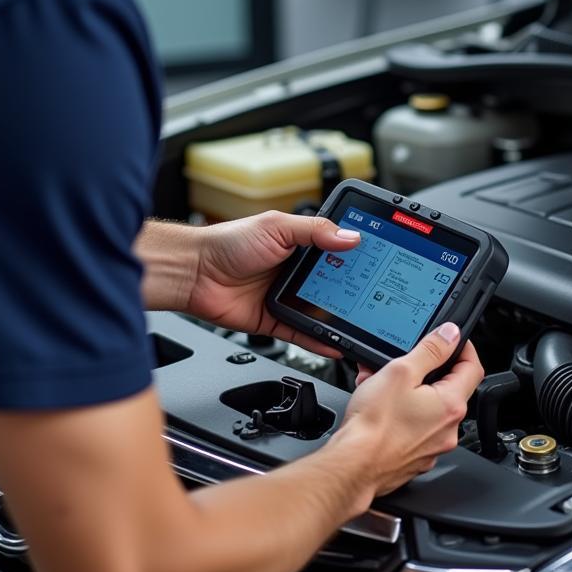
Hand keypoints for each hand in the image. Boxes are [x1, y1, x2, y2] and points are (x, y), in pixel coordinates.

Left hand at [187, 211, 360, 355]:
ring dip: (338, 318)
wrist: (195, 272)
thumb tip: (350, 236)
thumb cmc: (228, 242)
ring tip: (362, 323)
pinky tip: (336, 344)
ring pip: (320, 311)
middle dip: (353, 291)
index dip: (355, 256)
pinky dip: (319, 341)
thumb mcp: (277, 227)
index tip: (377, 263)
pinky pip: (302, 333)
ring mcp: (286, 297)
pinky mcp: (274, 321)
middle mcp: (296, 271)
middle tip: (375, 297)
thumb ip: (315, 231)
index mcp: (300, 244)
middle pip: (333, 284)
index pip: (336, 250)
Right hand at [332, 324, 484, 496]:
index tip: (451, 339)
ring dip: (411, 391)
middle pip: (450, 388)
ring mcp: (433, 446)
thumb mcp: (401, 372)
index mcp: (451, 405)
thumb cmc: (373, 425)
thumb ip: (430, 350)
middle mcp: (449, 429)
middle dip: (428, 370)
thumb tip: (450, 334)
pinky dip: (402, 412)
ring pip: (428, 407)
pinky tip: (380, 406)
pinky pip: (415, 427)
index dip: (463, 348)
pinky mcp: (415, 457)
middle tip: (407, 361)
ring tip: (383, 383)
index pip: (473, 367)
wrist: (352, 467)